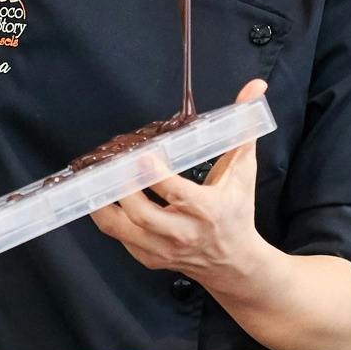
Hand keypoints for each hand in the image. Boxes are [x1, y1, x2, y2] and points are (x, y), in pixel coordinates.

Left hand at [90, 78, 269, 286]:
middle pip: (142, 213)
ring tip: (95, 180)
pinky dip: (109, 217)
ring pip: (121, 229)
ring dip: (103, 204)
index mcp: (207, 210)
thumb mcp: (243, 170)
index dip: (154, 175)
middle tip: (110, 164)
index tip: (141, 156)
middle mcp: (183, 233)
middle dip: (123, 188)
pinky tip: (104, 197)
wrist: (235, 262)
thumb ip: (244, 127)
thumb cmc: (237, 211)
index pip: (176, 193)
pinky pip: (120, 238)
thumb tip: (255, 87)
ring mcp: (163, 249)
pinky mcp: (150, 258)